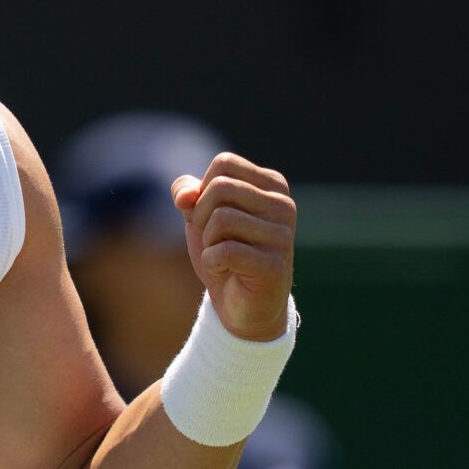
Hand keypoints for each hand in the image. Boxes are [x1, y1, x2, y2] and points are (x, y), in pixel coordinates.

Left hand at [170, 152, 295, 341]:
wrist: (243, 306)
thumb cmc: (223, 253)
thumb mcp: (199, 216)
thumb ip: (187, 193)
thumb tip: (185, 196)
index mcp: (272, 185)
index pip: (224, 163)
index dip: (203, 190)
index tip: (210, 215)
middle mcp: (284, 206)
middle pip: (220, 187)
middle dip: (202, 215)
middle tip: (212, 239)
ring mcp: (283, 236)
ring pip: (221, 219)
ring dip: (208, 242)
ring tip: (223, 256)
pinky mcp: (275, 266)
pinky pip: (225, 250)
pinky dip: (212, 262)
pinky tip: (226, 271)